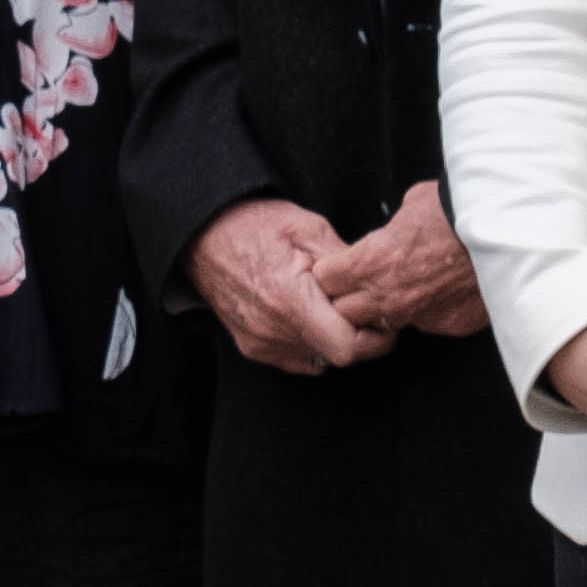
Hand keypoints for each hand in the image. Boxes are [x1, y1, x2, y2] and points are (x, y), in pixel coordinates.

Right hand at [189, 196, 375, 371]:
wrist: (203, 234)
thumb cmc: (254, 225)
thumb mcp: (309, 228)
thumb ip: (346, 262)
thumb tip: (377, 284)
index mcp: (290, 300)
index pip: (347, 348)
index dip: (376, 338)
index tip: (383, 318)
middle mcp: (273, 330)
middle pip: (337, 357)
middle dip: (360, 338)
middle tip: (364, 310)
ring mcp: (261, 343)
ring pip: (319, 361)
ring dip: (334, 340)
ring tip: (333, 309)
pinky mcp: (252, 347)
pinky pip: (297, 359)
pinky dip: (311, 344)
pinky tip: (310, 317)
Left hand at [309, 182, 486, 343]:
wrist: (505, 230)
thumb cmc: (457, 210)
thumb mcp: (412, 204)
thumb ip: (393, 227)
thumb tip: (396, 227)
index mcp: (369, 263)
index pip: (325, 280)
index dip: (331, 271)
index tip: (339, 266)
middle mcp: (387, 296)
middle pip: (345, 311)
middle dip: (350, 298)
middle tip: (367, 282)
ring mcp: (418, 315)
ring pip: (384, 324)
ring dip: (387, 309)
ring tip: (405, 288)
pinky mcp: (448, 324)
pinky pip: (427, 324)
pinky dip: (429, 312)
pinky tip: (442, 292)